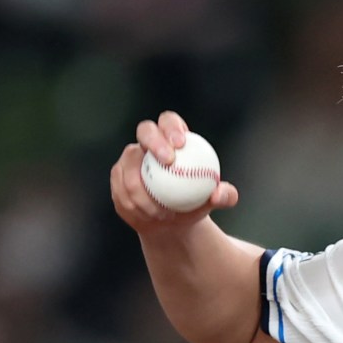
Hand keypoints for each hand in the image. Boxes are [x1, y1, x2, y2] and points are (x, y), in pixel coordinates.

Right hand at [110, 111, 240, 235]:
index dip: (171, 127)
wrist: (172, 220)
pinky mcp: (118, 178)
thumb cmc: (194, 204)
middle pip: (145, 131)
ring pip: (130, 167)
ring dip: (145, 189)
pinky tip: (149, 217)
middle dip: (154, 141)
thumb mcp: (213, 201)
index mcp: (171, 138)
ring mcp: (129, 160)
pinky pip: (121, 190)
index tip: (180, 144)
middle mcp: (147, 143)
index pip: (168, 121)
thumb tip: (218, 194)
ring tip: (162, 211)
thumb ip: (224, 196)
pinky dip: (135, 205)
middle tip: (168, 162)